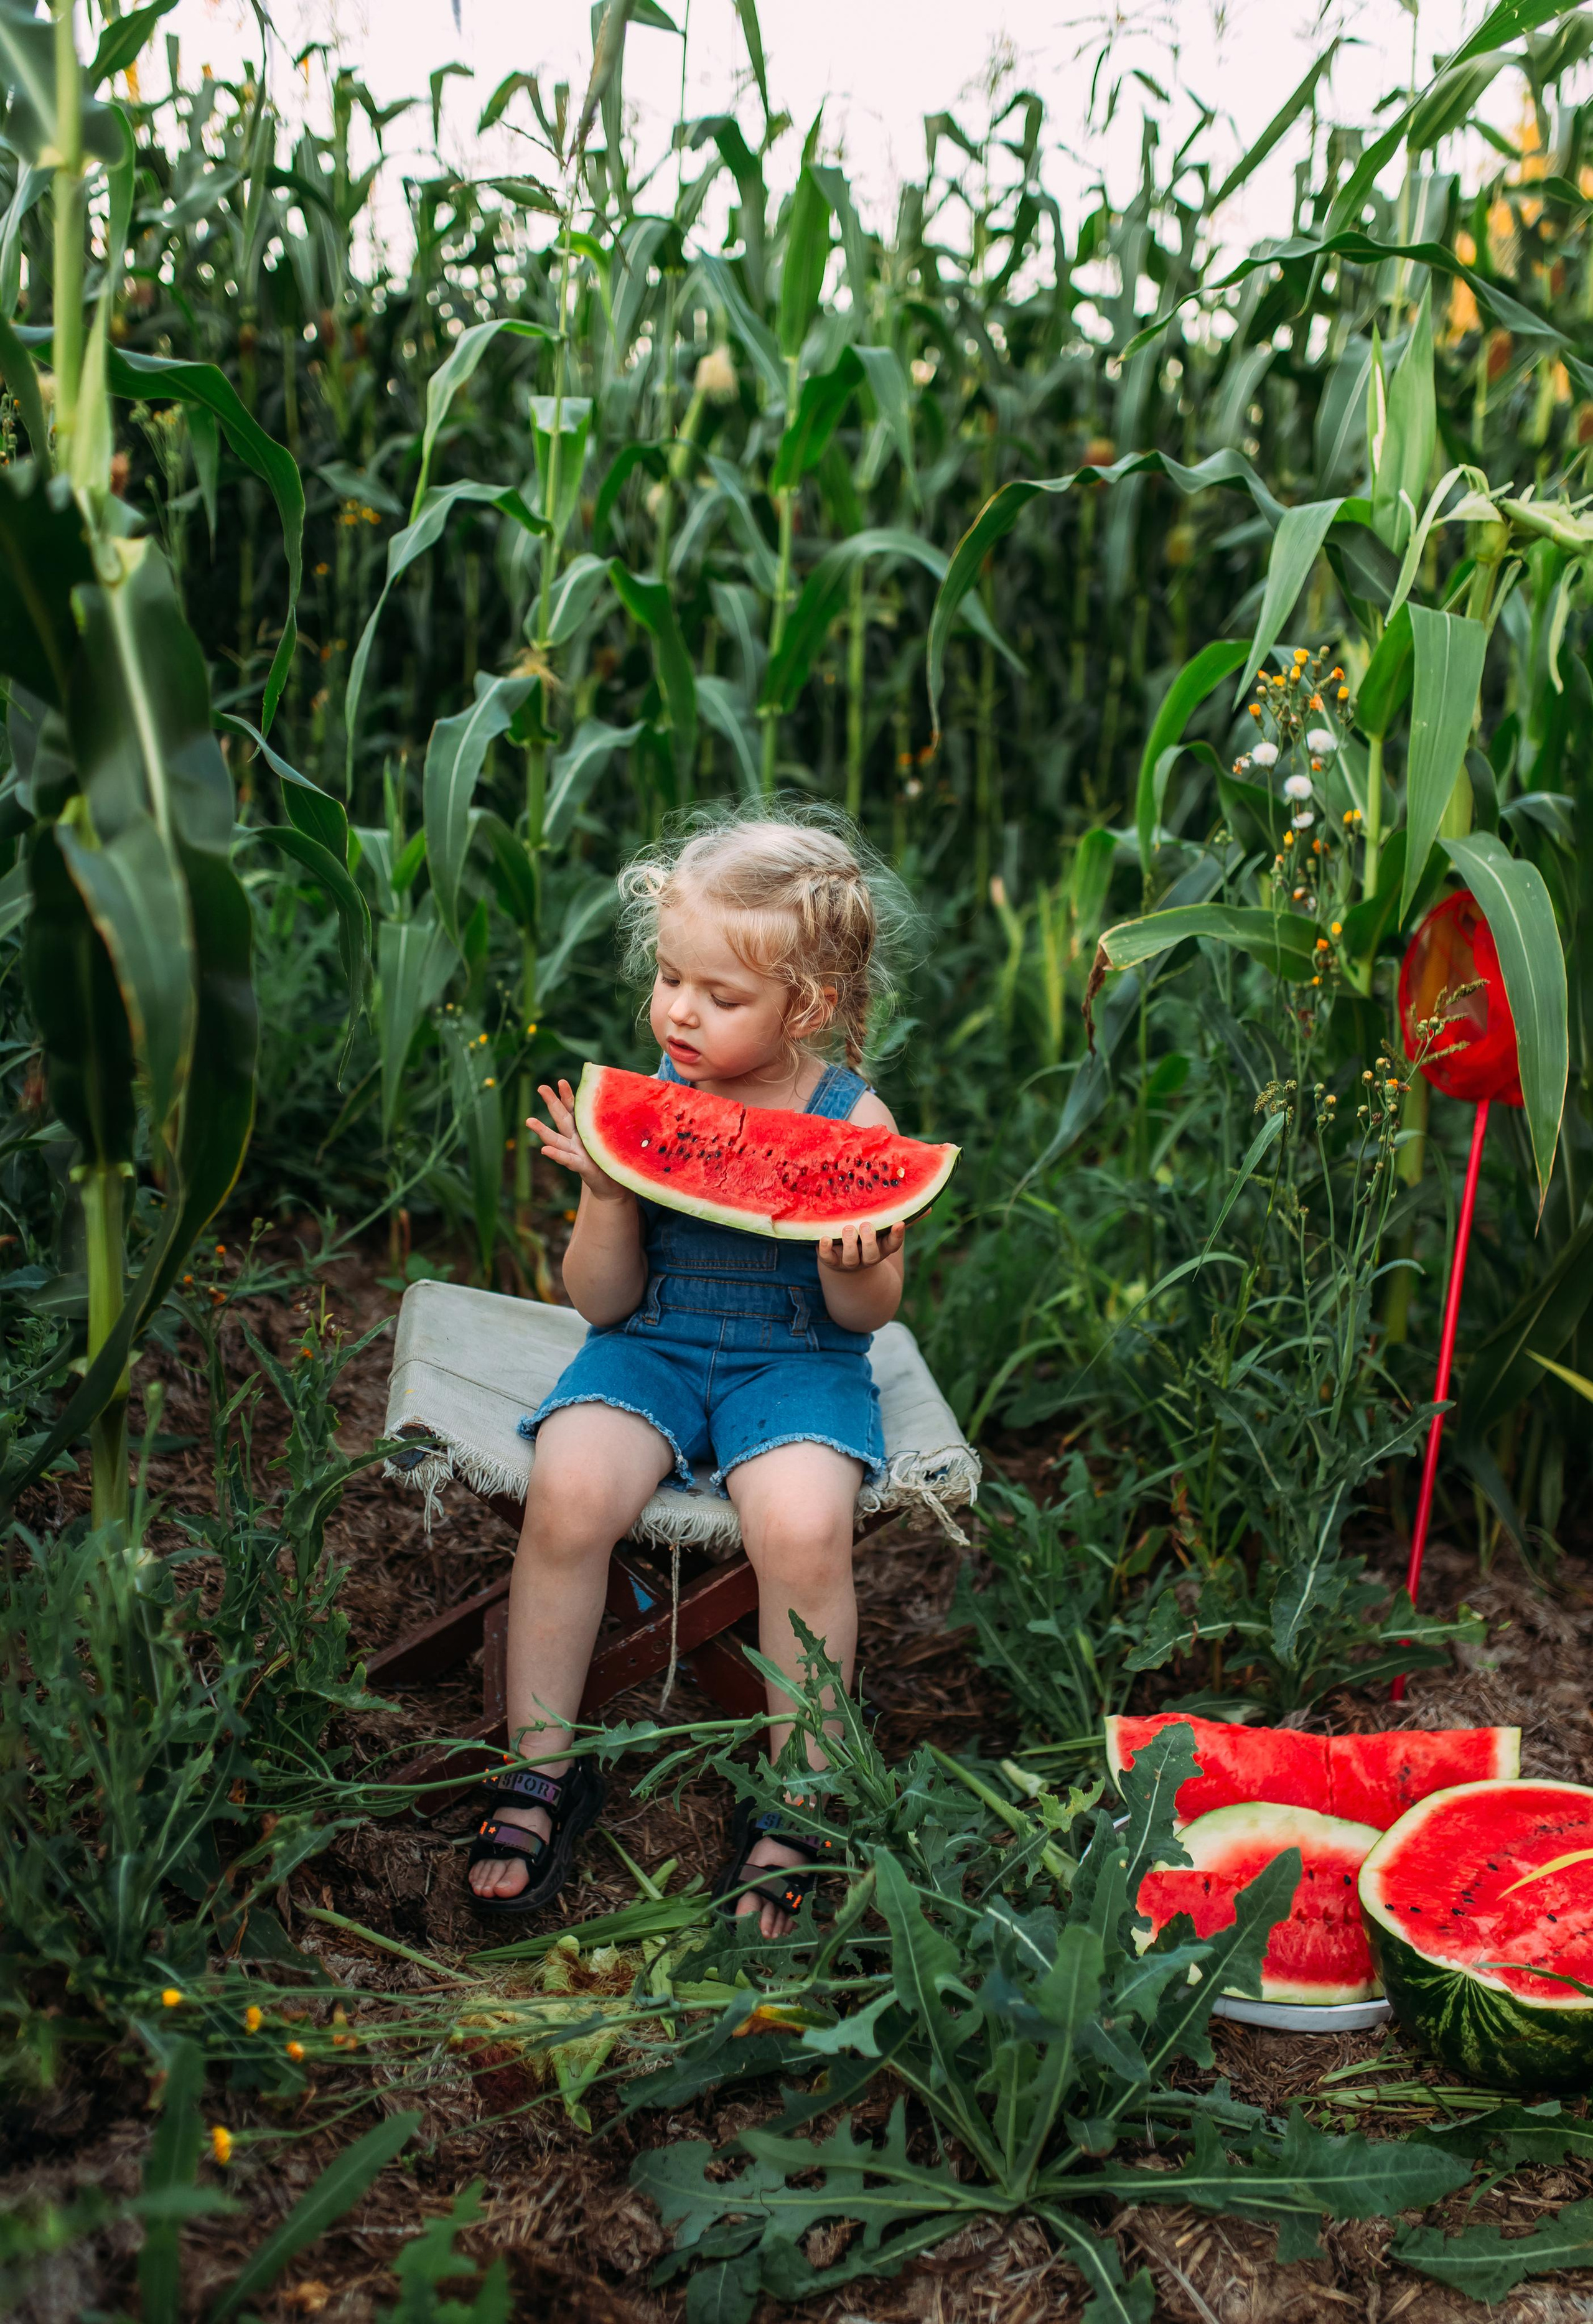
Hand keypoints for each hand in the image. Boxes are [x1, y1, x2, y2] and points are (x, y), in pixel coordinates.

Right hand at [526, 1080, 628, 1203]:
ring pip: (557, 1139)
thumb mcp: (615, 1137)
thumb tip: (628, 1100)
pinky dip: (556, 1155)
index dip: (568, 1096)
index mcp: (584, 1129)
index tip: (561, 1081)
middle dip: (551, 1102)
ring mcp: (576, 1153)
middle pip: (562, 1118)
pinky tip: (544, 1150)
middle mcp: (576, 1139)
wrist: (613, 1185)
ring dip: (543, 1130)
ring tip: (529, 1121)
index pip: (574, 1109)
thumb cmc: (612, 1158)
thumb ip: (614, 1123)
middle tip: (540, 1088)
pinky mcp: (581, 1167)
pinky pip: (567, 1159)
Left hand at [817, 1221, 904, 1270]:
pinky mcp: (831, 1260)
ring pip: (851, 1259)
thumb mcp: (882, 1227)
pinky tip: (825, 1238)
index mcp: (881, 1247)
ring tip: (848, 1228)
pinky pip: (828, 1259)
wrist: (844, 1257)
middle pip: (872, 1256)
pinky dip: (826, 1250)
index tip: (899, 1223)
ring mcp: (849, 1260)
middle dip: (869, 1241)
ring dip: (849, 1244)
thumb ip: (898, 1216)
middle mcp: (866, 1256)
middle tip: (866, 1225)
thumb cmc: (867, 1235)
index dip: (897, 1236)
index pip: (893, 1245)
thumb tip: (926, 1207)